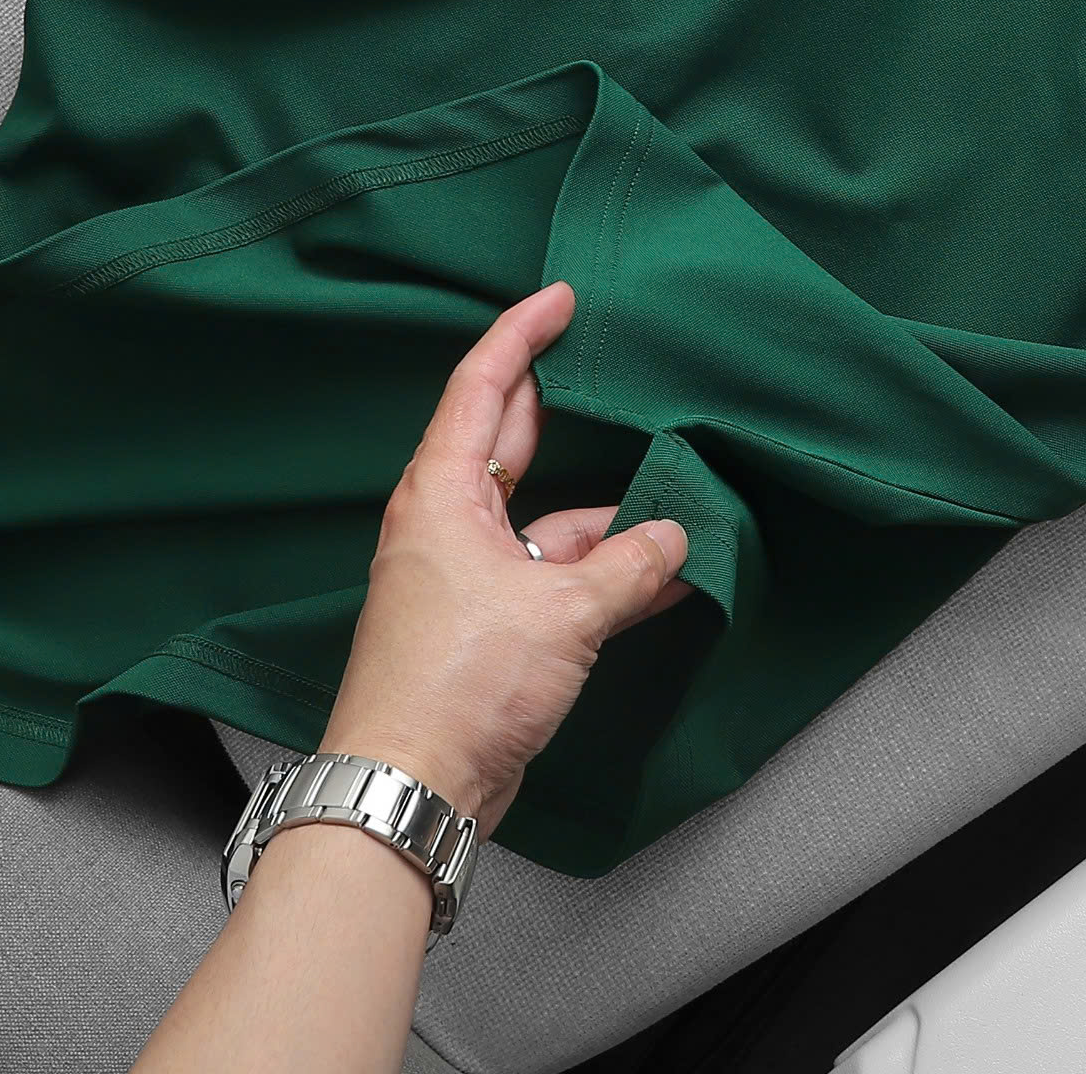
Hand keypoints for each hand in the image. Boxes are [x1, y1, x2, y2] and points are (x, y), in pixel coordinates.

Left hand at [318, 281, 689, 830]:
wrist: (408, 790)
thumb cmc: (460, 683)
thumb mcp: (562, 614)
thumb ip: (627, 568)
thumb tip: (676, 538)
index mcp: (442, 493)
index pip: (482, 384)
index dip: (522, 334)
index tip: (562, 297)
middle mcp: (448, 523)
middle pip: (511, 439)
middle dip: (563, 401)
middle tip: (610, 359)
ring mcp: (466, 577)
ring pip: (544, 516)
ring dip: (606, 511)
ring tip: (677, 495)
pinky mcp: (487, 627)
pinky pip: (553, 575)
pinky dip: (602, 572)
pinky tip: (664, 579)